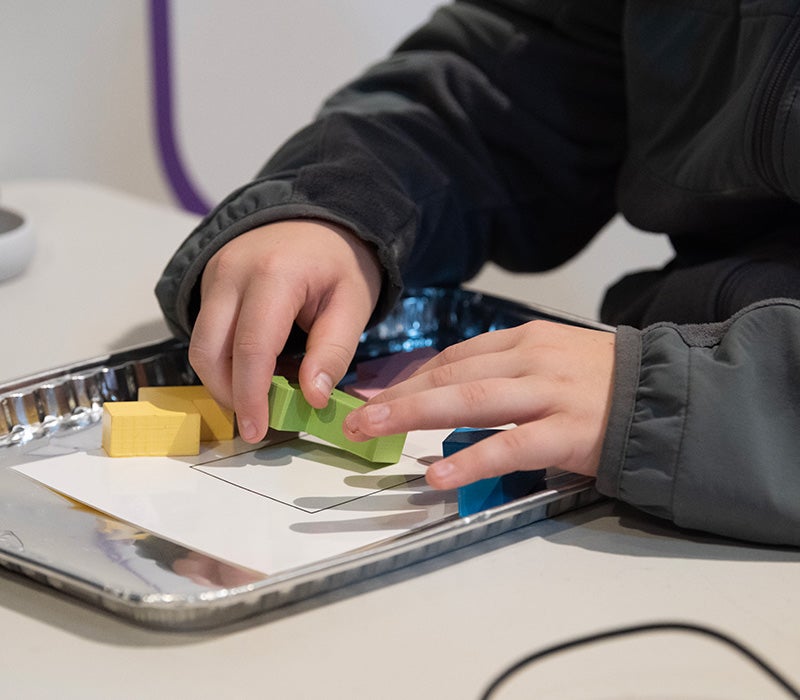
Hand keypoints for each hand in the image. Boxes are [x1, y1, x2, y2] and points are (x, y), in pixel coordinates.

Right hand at [188, 220, 381, 442]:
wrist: (319, 216)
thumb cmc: (340, 262)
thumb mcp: (354, 304)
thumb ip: (334, 351)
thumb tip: (313, 399)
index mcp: (275, 275)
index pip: (251, 348)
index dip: (251, 396)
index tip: (258, 431)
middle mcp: (232, 272)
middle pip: (210, 351)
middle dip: (229, 395)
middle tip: (257, 423)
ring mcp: (214, 275)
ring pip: (200, 345)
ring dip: (222, 381)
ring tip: (258, 398)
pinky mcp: (209, 283)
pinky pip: (206, 332)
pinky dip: (224, 361)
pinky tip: (254, 372)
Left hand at [343, 321, 614, 488]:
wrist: (668, 395)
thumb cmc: (605, 381)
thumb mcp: (551, 358)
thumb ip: (505, 370)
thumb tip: (451, 388)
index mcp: (524, 340)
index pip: (456, 357)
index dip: (413, 377)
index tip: (380, 394)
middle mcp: (531, 360)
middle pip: (452, 375)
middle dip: (400, 395)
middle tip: (359, 414)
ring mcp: (548, 393)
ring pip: (470, 401)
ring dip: (415, 415)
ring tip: (374, 431)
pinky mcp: (567, 431)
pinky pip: (510, 446)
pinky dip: (471, 460)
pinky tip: (438, 474)